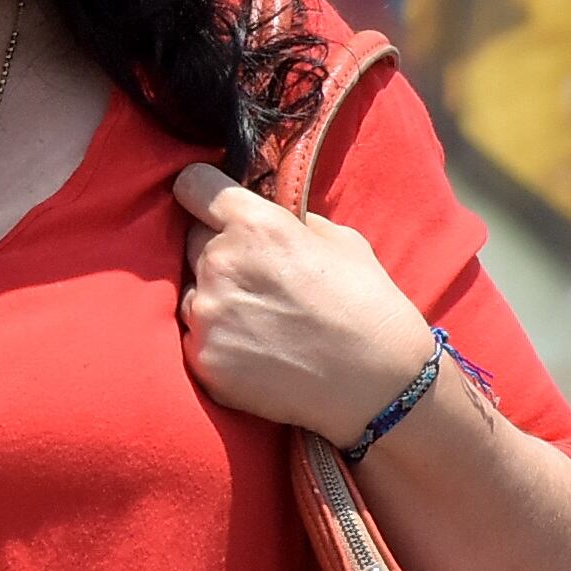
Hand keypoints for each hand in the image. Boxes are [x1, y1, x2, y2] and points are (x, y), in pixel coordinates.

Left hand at [171, 163, 434, 446]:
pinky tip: (257, 350)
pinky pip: (195, 335)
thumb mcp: (338, 239)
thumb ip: (285, 220)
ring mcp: (206, 316)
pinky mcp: (202, 360)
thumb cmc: (367, 305)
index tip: (210, 205)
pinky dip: (218, 340)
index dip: (202, 194)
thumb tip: (259, 211)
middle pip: (192, 240)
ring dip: (216, 297)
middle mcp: (220, 265)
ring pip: (191, 290)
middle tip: (257, 276)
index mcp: (254, 226)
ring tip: (262, 320)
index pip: (192, 185)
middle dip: (218, 250)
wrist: (379, 384)